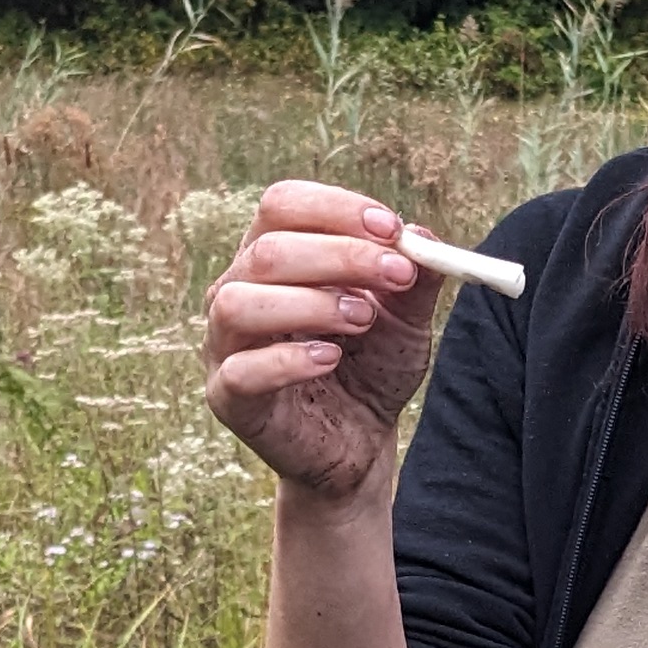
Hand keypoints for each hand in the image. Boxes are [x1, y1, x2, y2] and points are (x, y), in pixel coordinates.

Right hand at [203, 182, 437, 500]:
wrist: (360, 441)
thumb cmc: (370, 368)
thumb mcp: (405, 319)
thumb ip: (415, 277)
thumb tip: (423, 235)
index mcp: (272, 255)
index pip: (282, 205)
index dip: (336, 209)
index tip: (392, 229)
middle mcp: (237, 289)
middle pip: (267, 250)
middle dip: (341, 256)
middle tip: (397, 275)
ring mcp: (224, 343)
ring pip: (238, 302)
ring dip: (310, 304)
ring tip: (362, 320)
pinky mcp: (227, 396)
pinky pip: (241, 370)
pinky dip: (288, 360)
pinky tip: (329, 359)